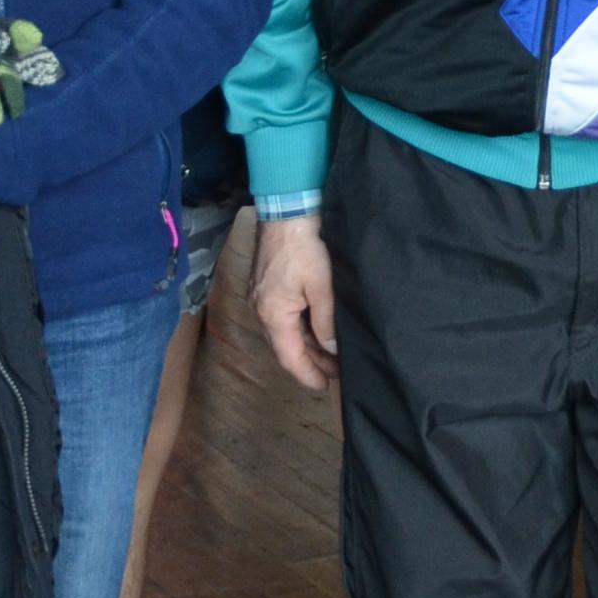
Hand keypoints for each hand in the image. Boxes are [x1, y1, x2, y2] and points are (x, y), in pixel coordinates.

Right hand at [252, 212, 339, 390]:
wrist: (286, 210)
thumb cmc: (305, 247)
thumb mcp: (322, 287)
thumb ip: (326, 322)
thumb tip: (331, 349)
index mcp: (273, 315)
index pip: (289, 357)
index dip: (307, 375)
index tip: (324, 387)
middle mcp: (261, 310)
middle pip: (286, 347)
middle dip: (310, 361)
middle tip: (336, 371)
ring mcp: (261, 297)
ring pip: (285, 331)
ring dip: (306, 344)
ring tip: (331, 353)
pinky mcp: (266, 285)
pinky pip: (283, 316)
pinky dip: (300, 327)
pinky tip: (316, 329)